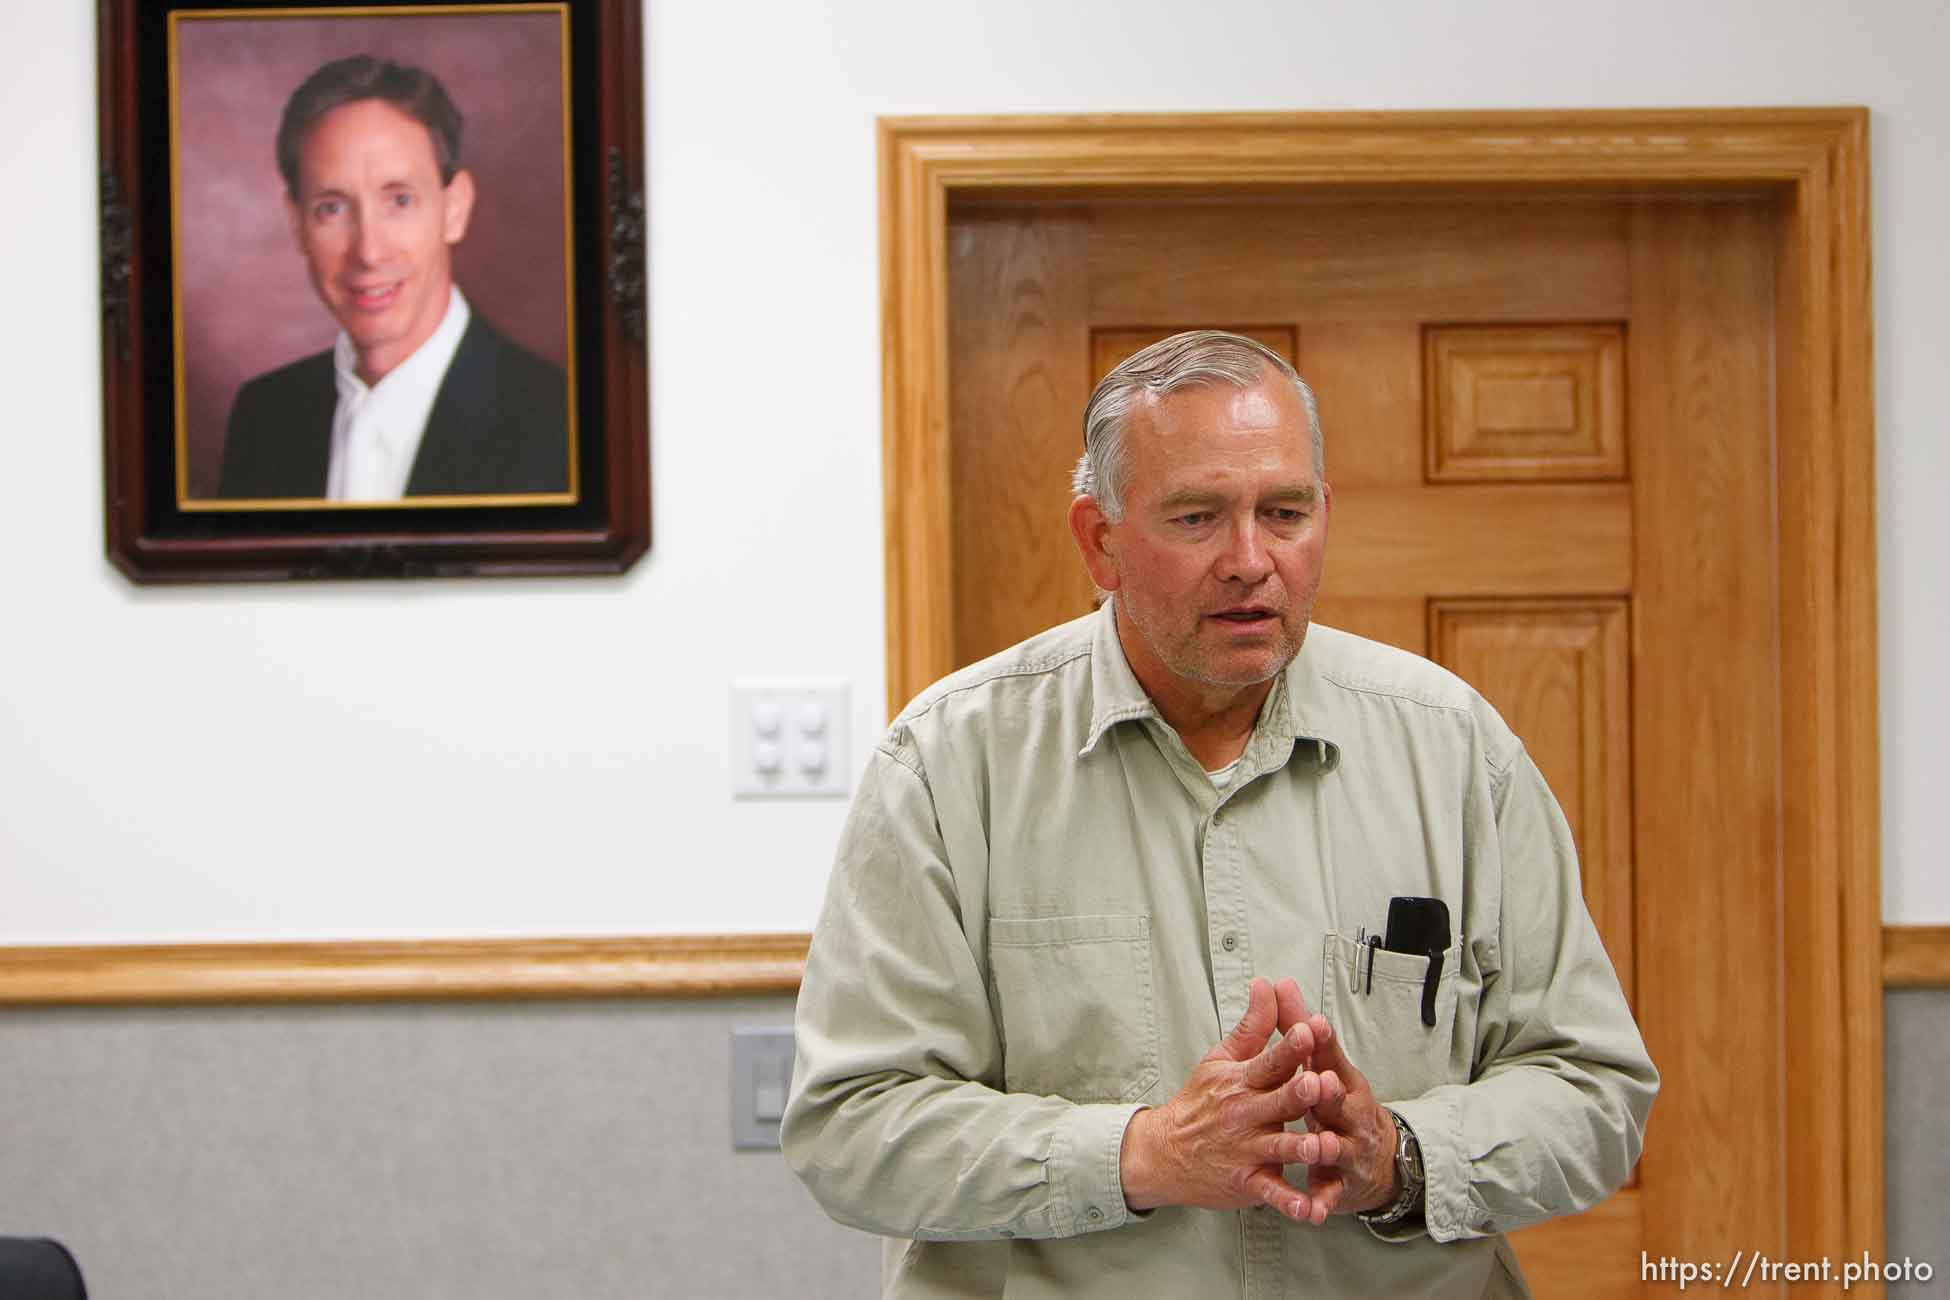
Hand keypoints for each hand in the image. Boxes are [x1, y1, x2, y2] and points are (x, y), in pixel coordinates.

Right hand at [1119, 977, 1333, 1223]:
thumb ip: (1253, 1025)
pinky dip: (1291, 1204)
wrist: (1164, 1152)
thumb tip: (1268, 985)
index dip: (1289, 1047)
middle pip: (1279, 1102)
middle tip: (1319, 1082)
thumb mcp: (1220, 1058)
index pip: (1268, 1061)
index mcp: (1240, 1082)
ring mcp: (1247, 1151)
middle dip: (1299, 1093)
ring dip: (1303, 1148)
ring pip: (1280, 1149)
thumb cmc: (1199, 1102)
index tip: (1307, 1032)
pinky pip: (1273, 1194)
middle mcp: (1245, 1115)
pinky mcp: (1249, 1182)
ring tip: (1324, 1146)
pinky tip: (1310, 1210)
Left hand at [1284, 996, 1401, 1218]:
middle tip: (1320, 1082)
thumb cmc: (1339, 1102)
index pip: (1332, 1057)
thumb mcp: (1323, 1065)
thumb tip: (1278, 982)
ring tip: (1322, 1143)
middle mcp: (1349, 1114)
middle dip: (1332, 1092)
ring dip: (1332, 1145)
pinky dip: (1321, 1203)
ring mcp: (1348, 1150)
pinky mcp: (1340, 1185)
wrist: (1377, 1161)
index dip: (1323, 1042)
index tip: (1313, 1023)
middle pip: (1341, 1100)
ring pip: (1340, 1146)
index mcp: (1341, 1081)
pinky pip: (1330, 1196)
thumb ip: (1296, 1026)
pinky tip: (1312, 1210)